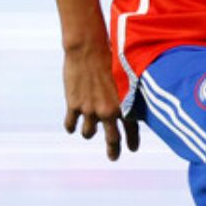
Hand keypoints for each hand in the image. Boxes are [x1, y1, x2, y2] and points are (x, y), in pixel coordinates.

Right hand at [62, 43, 138, 160]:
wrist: (88, 48)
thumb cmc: (111, 56)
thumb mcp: (126, 76)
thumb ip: (129, 93)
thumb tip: (135, 102)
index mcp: (124, 104)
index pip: (132, 129)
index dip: (132, 141)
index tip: (132, 149)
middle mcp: (108, 111)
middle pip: (112, 139)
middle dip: (113, 150)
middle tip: (114, 157)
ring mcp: (90, 110)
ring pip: (88, 133)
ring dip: (89, 133)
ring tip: (89, 132)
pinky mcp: (74, 105)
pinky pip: (71, 124)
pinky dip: (71, 126)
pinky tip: (72, 127)